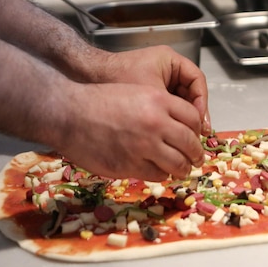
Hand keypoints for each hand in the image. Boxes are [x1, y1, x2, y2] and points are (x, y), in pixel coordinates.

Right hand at [53, 81, 204, 180]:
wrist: (69, 113)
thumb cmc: (99, 101)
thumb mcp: (136, 92)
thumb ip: (161, 108)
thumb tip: (180, 129)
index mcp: (159, 100)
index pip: (194, 119)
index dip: (197, 130)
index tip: (196, 137)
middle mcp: (156, 123)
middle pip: (191, 144)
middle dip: (196, 154)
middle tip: (196, 158)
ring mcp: (144, 146)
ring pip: (179, 164)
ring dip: (183, 168)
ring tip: (182, 169)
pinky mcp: (131, 165)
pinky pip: (158, 175)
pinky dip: (162, 174)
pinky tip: (158, 170)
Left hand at [86, 45, 211, 135]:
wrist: (86, 77)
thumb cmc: (115, 78)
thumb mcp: (150, 96)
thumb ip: (172, 112)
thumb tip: (190, 132)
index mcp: (171, 61)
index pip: (197, 82)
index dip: (201, 103)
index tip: (200, 122)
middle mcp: (167, 69)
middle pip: (191, 94)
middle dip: (194, 115)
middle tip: (197, 134)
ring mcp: (158, 80)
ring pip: (180, 103)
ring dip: (182, 120)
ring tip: (184, 138)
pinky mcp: (149, 92)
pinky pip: (167, 107)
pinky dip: (170, 121)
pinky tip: (169, 135)